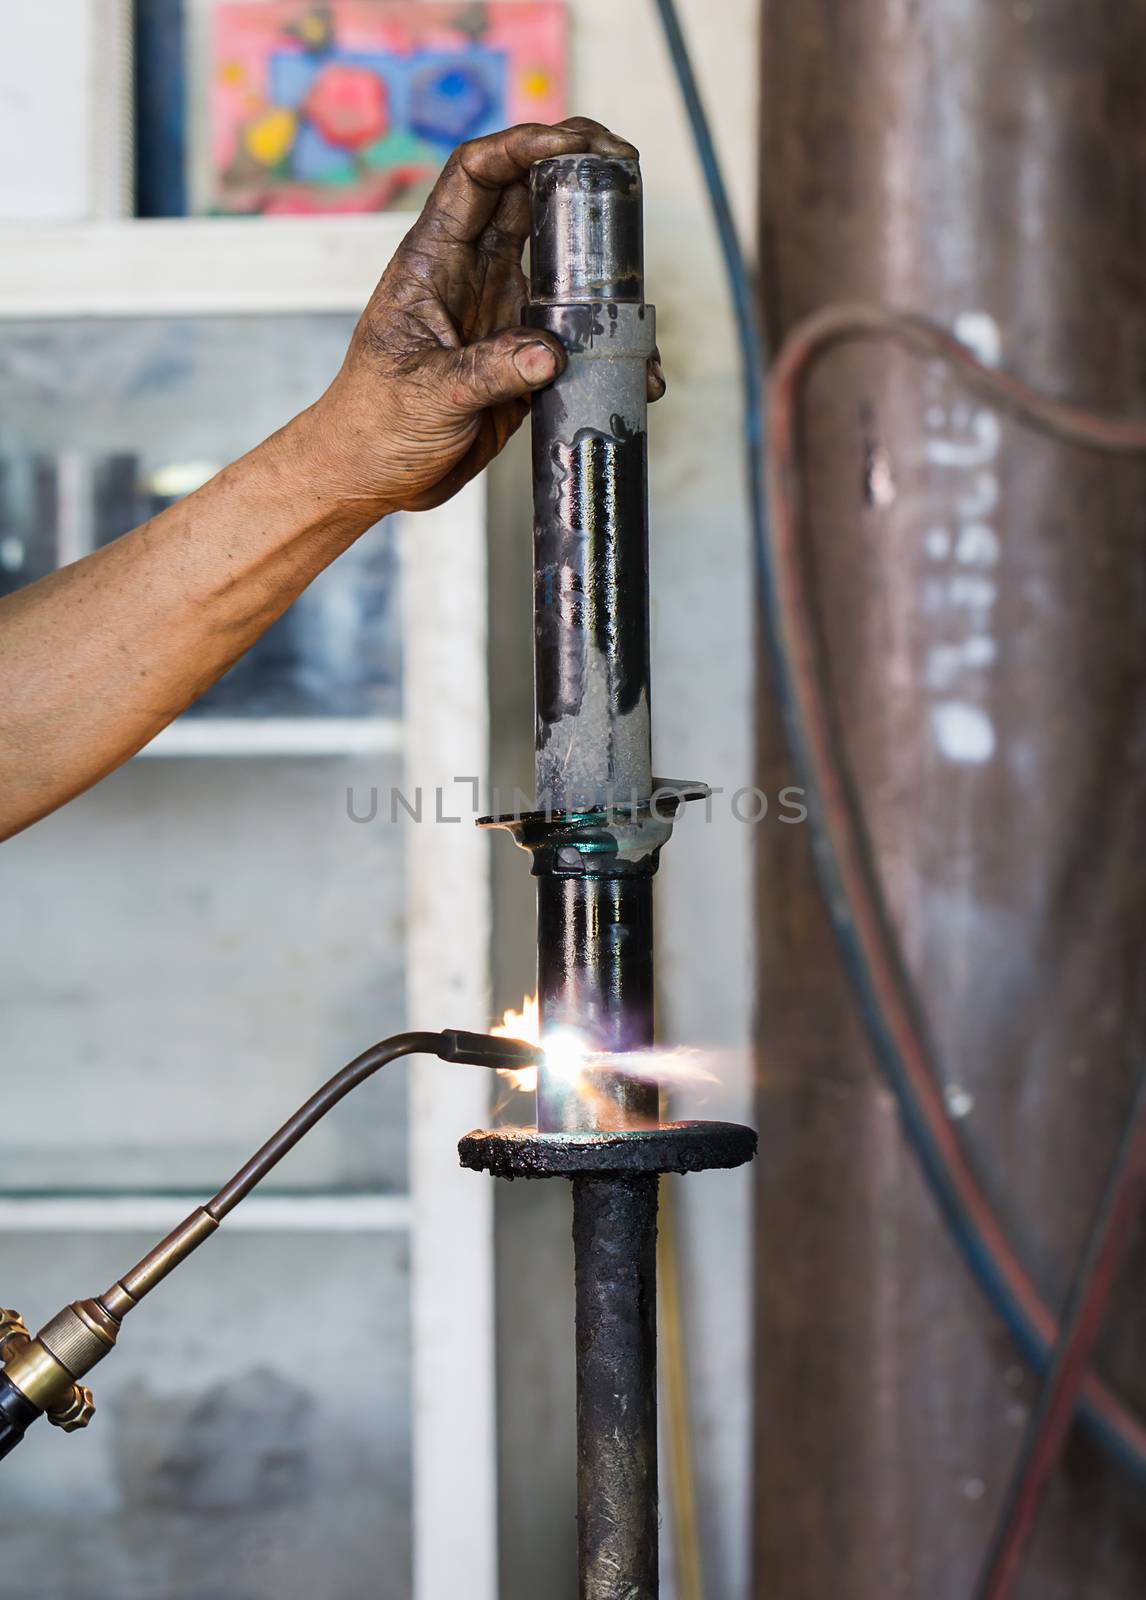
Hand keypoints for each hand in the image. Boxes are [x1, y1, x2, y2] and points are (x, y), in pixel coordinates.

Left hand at [303, 118, 665, 515]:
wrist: (374, 476)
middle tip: (624, 164)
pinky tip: (635, 360)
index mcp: (434, 262)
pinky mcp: (521, 354)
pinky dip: (606, 339)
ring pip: (559, 261)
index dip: (523, 144)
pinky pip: (573, 330)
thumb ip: (490, 371)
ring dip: (600, 259)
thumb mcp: (429, 394)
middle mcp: (471, 275)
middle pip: (527, 198)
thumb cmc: (374, 426)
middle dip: (575, 171)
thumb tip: (550, 354)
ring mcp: (499, 312)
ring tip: (639, 264)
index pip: (476, 175)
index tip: (573, 142)